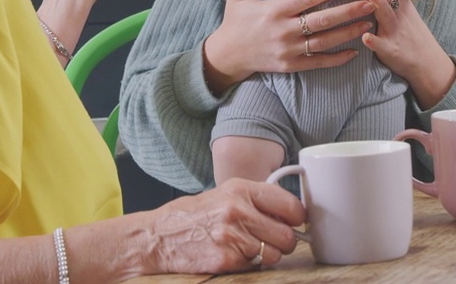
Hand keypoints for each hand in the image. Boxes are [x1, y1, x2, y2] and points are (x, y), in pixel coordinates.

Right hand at [143, 179, 304, 273]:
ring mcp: (232, 236)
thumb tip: (290, 214)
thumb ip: (256, 200)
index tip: (295, 222)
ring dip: (268, 255)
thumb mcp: (225, 194)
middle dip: (286, 241)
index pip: (289, 205)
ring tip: (252, 248)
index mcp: (241, 189)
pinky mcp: (226, 259)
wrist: (157, 237)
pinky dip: (250, 264)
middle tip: (276, 241)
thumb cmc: (193, 215)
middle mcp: (238, 210)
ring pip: (274, 254)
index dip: (297, 217)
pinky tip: (235, 255)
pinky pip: (255, 265)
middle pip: (287, 234)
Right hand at [202, 0, 373, 93]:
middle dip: (348, 11)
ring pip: (325, 41)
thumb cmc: (235, 21)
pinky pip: (318, 62)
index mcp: (274, 10)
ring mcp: (288, 50)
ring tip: (369, 22)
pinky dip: (338, 58)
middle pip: (322, 20)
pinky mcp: (290, 66)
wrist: (226, 56)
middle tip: (370, 2)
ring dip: (349, 32)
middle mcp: (283, 30)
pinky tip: (355, 51)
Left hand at [343, 0, 455, 106]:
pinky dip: (374, 41)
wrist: (428, 62)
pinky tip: (364, 37)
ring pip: (385, 13)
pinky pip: (383, 45)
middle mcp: (399, 13)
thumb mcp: (403, 10)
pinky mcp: (392, 50)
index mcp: (401, 2)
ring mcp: (396, 31)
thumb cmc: (410, 33)